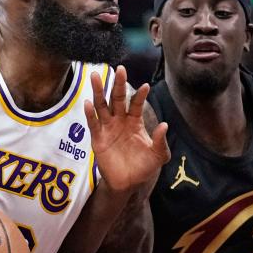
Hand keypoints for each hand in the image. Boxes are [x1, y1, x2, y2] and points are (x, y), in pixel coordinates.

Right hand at [85, 65, 168, 190]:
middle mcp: (120, 121)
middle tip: (120, 69)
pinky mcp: (98, 138)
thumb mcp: (158, 156)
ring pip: (102, 106)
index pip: (136, 104)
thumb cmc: (143, 168)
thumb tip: (164, 125)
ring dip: (99, 91)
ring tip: (95, 76)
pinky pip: (93, 123)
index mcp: (135, 122)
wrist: (127, 183)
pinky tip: (88, 103)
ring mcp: (108, 128)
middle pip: (118, 98)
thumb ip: (161, 142)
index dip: (140, 95)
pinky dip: (90, 114)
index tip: (146, 86)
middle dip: (118, 84)